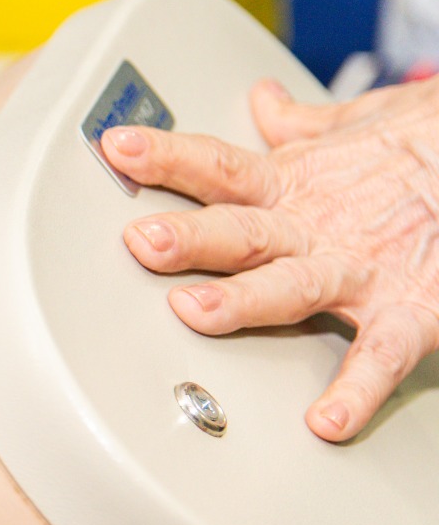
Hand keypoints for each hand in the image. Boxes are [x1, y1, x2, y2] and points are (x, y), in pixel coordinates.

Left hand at [102, 76, 438, 441]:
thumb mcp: (360, 127)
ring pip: (291, 286)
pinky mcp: (414, 309)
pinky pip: (381, 355)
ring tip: (196, 315)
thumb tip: (263, 103)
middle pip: (241, 231)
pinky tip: (327, 420)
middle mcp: (318, 228)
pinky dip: (357, 389)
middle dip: (190, 238)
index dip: (167, 156)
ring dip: (242, 301)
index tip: (117, 147)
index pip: (219, 166)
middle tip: (143, 241)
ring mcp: (361, 271)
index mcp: (296, 187)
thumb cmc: (431, 148)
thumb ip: (302, 126)